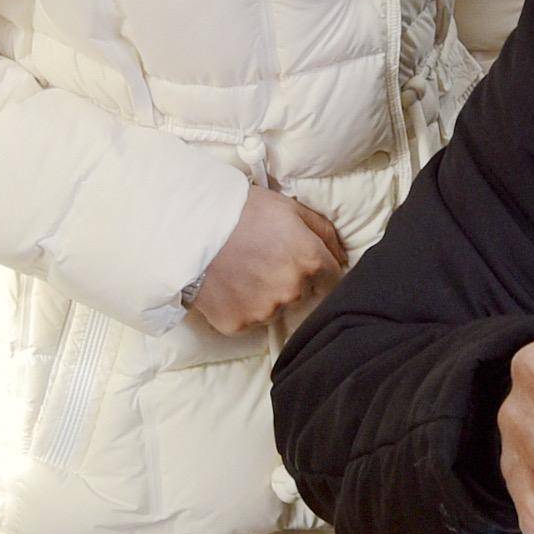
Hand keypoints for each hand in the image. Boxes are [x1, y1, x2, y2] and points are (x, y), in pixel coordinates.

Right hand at [185, 182, 349, 337]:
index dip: (317, 269)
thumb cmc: (242, 211)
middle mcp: (292, 290)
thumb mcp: (290, 208)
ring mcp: (265, 311)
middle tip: (263, 260)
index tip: (298, 260)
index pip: (333, 279)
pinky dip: (242, 307)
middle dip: (289, 280)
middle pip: (303, 294)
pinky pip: (249, 320)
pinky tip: (229, 285)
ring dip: (266, 295)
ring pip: (275, 308)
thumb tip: (344, 257)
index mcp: (310, 260)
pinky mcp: (239, 324)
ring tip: (243, 270)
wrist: (190, 227)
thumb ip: (324, 232)